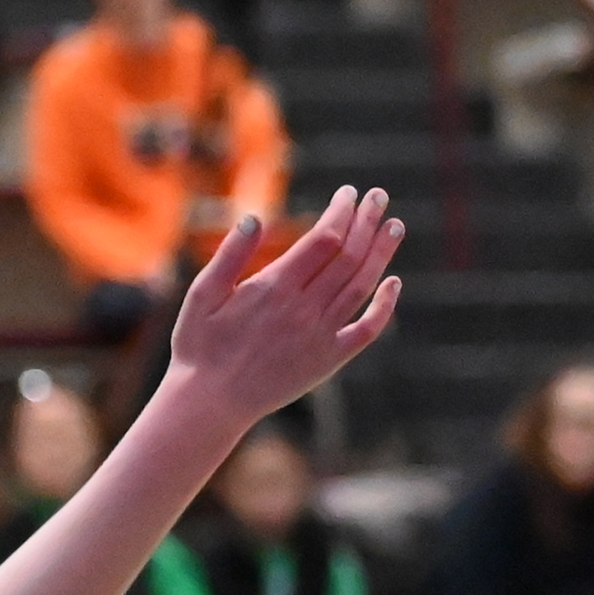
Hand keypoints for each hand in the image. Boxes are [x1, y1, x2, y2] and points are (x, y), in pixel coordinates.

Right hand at [161, 186, 400, 426]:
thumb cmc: (199, 346)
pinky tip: (394, 283)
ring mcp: (321, 335)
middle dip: (367, 222)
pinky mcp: (328, 360)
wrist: (210, 401)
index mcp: (273, 288)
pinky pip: (367, 329)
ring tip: (394, 226)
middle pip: (348, 256)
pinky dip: (385, 305)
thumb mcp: (202, 295)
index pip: (323, 239)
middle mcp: (304, 309)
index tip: (348, 193)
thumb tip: (253, 217)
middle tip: (379, 197)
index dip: (341, 212)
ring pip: (362, 286)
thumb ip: (229, 255)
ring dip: (381, 253)